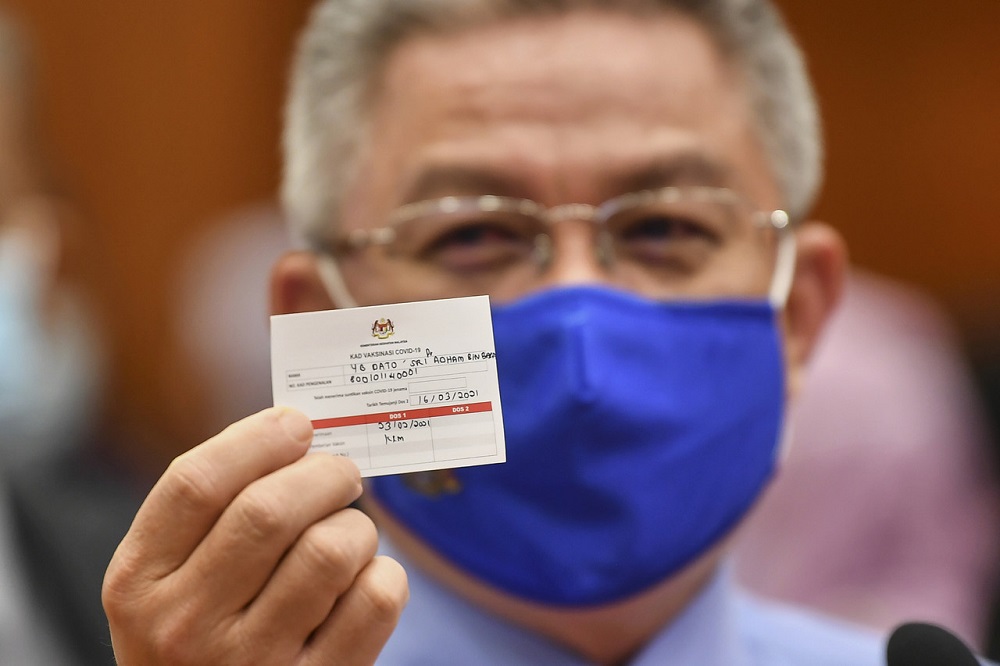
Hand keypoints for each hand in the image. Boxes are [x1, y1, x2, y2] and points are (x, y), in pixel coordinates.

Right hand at [103, 407, 407, 664]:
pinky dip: (384, 575)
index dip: (256, 440)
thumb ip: (215, 512)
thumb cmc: (200, 636)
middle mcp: (185, 625)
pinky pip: (375, 600)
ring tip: (349, 534)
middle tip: (342, 474)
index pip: (195, 483)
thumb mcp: (171, 581)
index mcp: (138, 582)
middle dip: (324, 474)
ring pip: (331, 549)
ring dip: (356, 527)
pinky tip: (364, 581)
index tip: (296, 425)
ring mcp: (251, 662)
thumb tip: (296, 432)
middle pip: (270, 510)